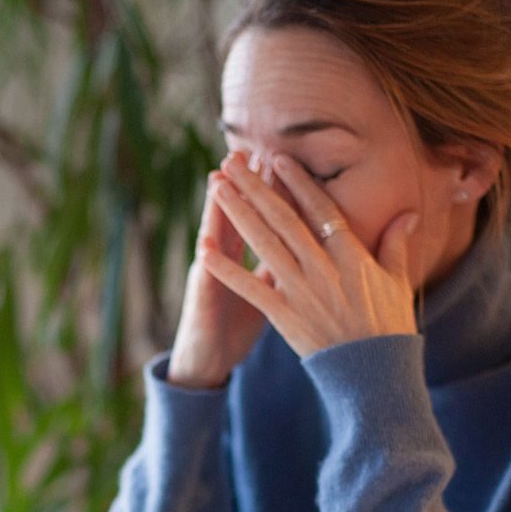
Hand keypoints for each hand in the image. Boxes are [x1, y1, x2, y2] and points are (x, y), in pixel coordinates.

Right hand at [168, 166, 268, 388]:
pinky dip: (206, 266)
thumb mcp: (265, 290)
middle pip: (237, 217)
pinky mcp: (203, 305)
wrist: (207, 360)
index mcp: (244, 256)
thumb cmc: (235, 324)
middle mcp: (224, 261)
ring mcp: (210, 280)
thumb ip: (282, 263)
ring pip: (213, 240)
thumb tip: (308, 240)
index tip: (281, 159)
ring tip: (217, 180)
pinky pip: (205, 285)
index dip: (270, 190)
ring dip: (215, 212)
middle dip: (244, 186)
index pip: (262, 217)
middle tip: (250, 152)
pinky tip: (203, 246)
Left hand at [199, 152, 418, 358]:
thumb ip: (397, 243)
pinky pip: (250, 289)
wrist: (375, 372)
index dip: (298, 182)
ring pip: (264, 244)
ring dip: (237, 214)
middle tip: (231, 162)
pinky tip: (204, 250)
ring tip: (216, 188)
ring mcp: (302, 291)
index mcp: (351, 255)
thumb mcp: (398, 281)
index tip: (277, 157)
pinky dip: (226, 270)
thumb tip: (410, 212)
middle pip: (284, 219)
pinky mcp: (285, 316)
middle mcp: (324, 268)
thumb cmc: (389, 326)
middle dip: (255, 187)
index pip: (320, 209)